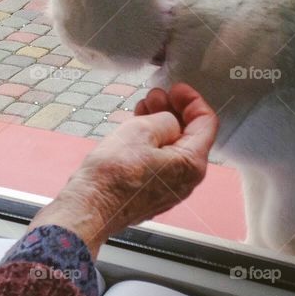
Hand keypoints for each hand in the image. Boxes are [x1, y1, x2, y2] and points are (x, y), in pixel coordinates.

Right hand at [29, 83, 217, 257]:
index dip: (192, 100)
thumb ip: (166, 119)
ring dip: (160, 124)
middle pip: (190, 135)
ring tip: (143, 108)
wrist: (89, 206)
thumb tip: (169, 122)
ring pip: (173, 148)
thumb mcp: (143, 129)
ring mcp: (169, 190)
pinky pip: (160, 161)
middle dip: (173, 110)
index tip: (177, 89)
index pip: (206, 123)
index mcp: (192, 164)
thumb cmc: (113, 173)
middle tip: (156, 95)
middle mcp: (186, 181)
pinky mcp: (151, 194)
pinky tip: (136, 129)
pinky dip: (152, 142)